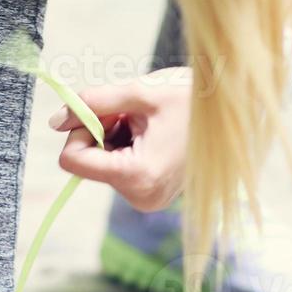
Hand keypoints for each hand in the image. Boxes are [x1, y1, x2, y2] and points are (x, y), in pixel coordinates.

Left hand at [48, 68, 191, 211]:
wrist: (236, 112)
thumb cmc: (194, 98)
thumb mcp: (140, 92)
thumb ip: (93, 103)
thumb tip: (55, 121)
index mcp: (138, 175)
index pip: (73, 161)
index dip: (78, 129)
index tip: (101, 109)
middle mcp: (141, 197)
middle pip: (87, 162)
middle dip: (100, 131)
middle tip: (130, 111)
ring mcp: (147, 199)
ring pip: (101, 163)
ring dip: (113, 136)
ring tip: (146, 121)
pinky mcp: (151, 195)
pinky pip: (119, 169)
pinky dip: (125, 146)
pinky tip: (151, 133)